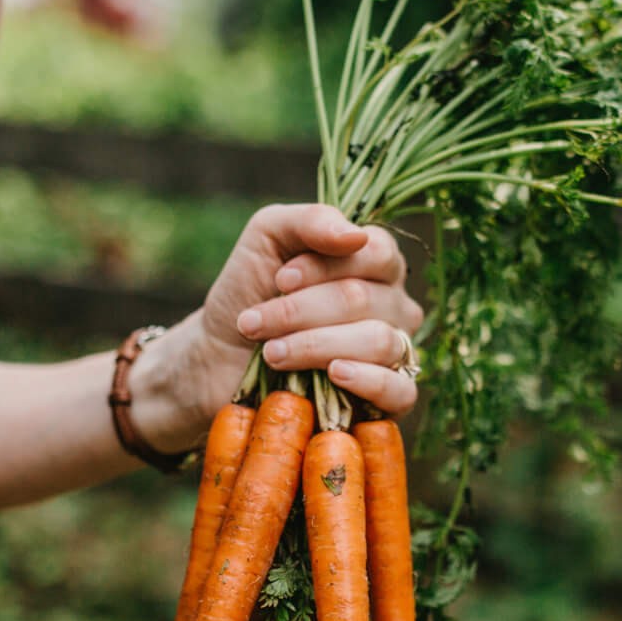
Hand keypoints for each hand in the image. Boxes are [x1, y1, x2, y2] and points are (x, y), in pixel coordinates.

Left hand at [151, 204, 423, 444]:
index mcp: (376, 262)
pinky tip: (335, 374)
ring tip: (271, 353)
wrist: (220, 356)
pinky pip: (401, 390)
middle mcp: (394, 304)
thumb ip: (310, 221)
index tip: (279, 280)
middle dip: (300, 311)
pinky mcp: (389, 400)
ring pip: (377, 341)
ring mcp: (396, 351)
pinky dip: (369, 381)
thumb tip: (355, 235)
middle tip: (255, 323)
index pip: (376, 252)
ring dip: (314, 345)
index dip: (324, 266)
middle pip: (364, 299)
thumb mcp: (267, 238)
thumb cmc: (250, 292)